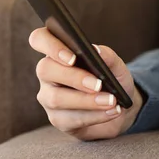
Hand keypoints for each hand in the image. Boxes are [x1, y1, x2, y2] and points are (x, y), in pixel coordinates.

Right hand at [29, 27, 143, 140]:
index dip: (50, 45)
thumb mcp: (115, 66)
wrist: (118, 106)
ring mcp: (49, 97)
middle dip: (73, 77)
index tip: (72, 58)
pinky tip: (111, 112)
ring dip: (87, 100)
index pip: (40, 39)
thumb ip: (107, 56)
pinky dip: (94, 116)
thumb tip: (95, 50)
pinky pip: (69, 119)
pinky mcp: (57, 119)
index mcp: (59, 52)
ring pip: (56, 98)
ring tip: (111, 101)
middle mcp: (48, 73)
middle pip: (45, 69)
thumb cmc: (113, 79)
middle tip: (98, 84)